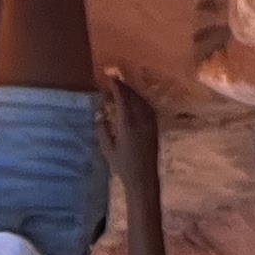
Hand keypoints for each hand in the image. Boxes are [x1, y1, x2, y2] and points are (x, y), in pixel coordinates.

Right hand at [103, 71, 163, 189]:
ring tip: (122, 88)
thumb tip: (99, 112)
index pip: (123, 98)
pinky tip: (134, 100)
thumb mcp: (107, 148)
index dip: (116, 85)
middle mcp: (141, 120)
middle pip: (133, 96)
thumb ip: (102, 128)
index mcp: (127, 124)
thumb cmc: (122, 165)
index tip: (109, 77)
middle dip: (124, 85)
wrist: (144, 177)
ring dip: (132, 91)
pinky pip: (147, 106)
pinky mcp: (154, 126)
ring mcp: (150, 122)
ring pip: (142, 100)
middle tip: (114, 79)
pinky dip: (139, 99)